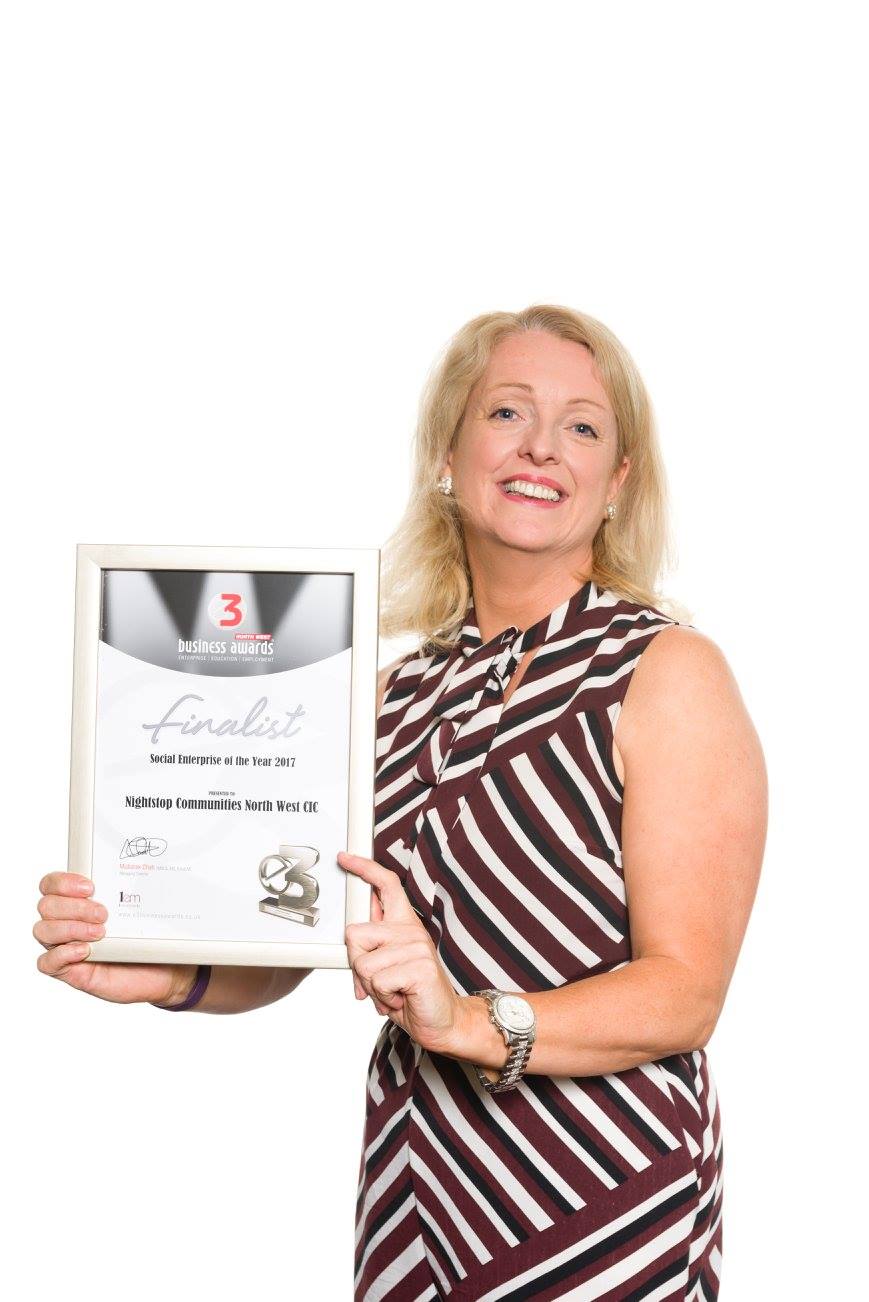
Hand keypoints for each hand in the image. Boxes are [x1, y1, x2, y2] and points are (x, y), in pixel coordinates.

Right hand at [34, 871, 196, 1005]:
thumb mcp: (143, 908)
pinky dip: (62, 954)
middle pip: (46, 906)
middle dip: (74, 907)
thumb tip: (146, 865)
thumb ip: (134, 888)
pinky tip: (84, 951)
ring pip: (43, 931)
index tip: (91, 887)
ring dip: (70, 928)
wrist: (163, 970)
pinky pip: (46, 962)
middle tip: (103, 914)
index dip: (63, 882)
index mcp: (78, 900)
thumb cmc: (149, 936)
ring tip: (100, 933)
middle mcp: (67, 921)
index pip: (51, 884)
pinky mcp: (69, 970)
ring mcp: (66, 946)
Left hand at [338, 852, 465, 1054]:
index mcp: (403, 924)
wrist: (442, 1021)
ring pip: (363, 963)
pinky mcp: (420, 966)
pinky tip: (401, 998)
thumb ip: (370, 948)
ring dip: (372, 987)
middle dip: (357, 964)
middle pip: (355, 933)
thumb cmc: (410, 995)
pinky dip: (383, 998)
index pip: (385, 885)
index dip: (364, 869)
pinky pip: (378, 980)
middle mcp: (410, 930)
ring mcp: (417, 946)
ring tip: (393, 991)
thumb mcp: (385, 966)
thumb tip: (352, 933)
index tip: (345, 859)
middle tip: (379, 981)